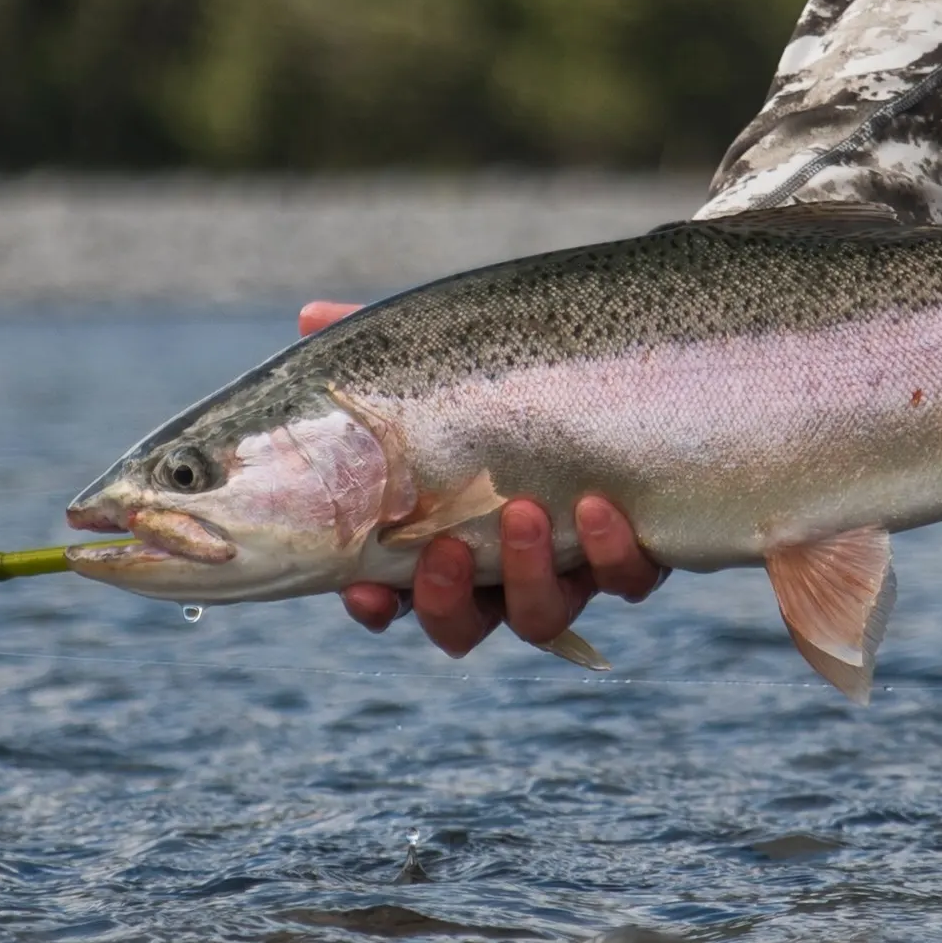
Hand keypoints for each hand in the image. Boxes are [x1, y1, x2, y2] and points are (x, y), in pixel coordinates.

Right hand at [297, 301, 673, 656]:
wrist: (618, 369)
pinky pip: (625, 580)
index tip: (366, 590)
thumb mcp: (441, 361)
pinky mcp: (629, 554)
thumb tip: (312, 317)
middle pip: (463, 625)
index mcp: (440, 536)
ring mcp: (565, 568)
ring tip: (524, 512)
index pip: (394, 597)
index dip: (376, 606)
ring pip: (539, 616)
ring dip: (527, 576)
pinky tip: (599, 508)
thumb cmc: (506, 379)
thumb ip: (379, 350)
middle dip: (448, 601)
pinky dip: (611, 555)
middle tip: (449, 549)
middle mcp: (499, 569)